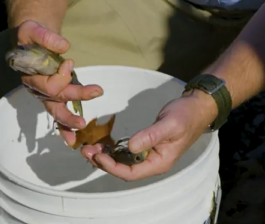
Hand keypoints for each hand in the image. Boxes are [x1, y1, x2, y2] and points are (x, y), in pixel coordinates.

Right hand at [14, 20, 102, 144]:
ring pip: (58, 111)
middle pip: (56, 102)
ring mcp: (47, 95)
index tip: (70, 62)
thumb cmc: (30, 38)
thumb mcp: (33, 31)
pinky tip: (72, 140)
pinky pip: (60, 114)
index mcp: (31, 77)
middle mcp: (38, 90)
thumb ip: (45, 37)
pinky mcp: (56, 96)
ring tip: (83, 127)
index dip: (62, 77)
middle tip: (88, 111)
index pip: (49, 86)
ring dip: (70, 121)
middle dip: (72, 107)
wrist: (30, 42)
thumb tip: (64, 47)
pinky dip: (66, 127)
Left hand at [81, 90, 217, 180]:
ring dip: (105, 156)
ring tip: (89, 148)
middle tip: (86, 151)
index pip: (131, 173)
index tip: (97, 154)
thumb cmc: (185, 116)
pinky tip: (102, 143)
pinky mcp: (146, 145)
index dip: (112, 167)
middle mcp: (152, 162)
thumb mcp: (169, 125)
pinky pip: (126, 152)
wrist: (195, 107)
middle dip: (104, 162)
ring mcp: (148, 154)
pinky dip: (113, 149)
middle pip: (123, 169)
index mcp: (158, 162)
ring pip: (123, 161)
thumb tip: (130, 147)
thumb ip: (150, 136)